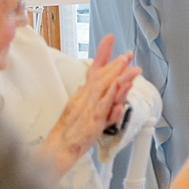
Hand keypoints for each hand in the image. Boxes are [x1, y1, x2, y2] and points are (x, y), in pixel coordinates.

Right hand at [41, 35, 139, 174]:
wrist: (57, 150)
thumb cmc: (68, 131)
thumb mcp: (77, 108)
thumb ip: (85, 95)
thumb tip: (87, 83)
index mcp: (83, 95)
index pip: (93, 71)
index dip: (102, 55)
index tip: (109, 38)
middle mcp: (85, 99)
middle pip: (101, 78)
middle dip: (115, 64)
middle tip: (127, 54)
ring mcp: (88, 110)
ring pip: (105, 91)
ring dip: (118, 78)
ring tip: (130, 68)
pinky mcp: (92, 123)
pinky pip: (103, 109)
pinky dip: (111, 99)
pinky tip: (120, 90)